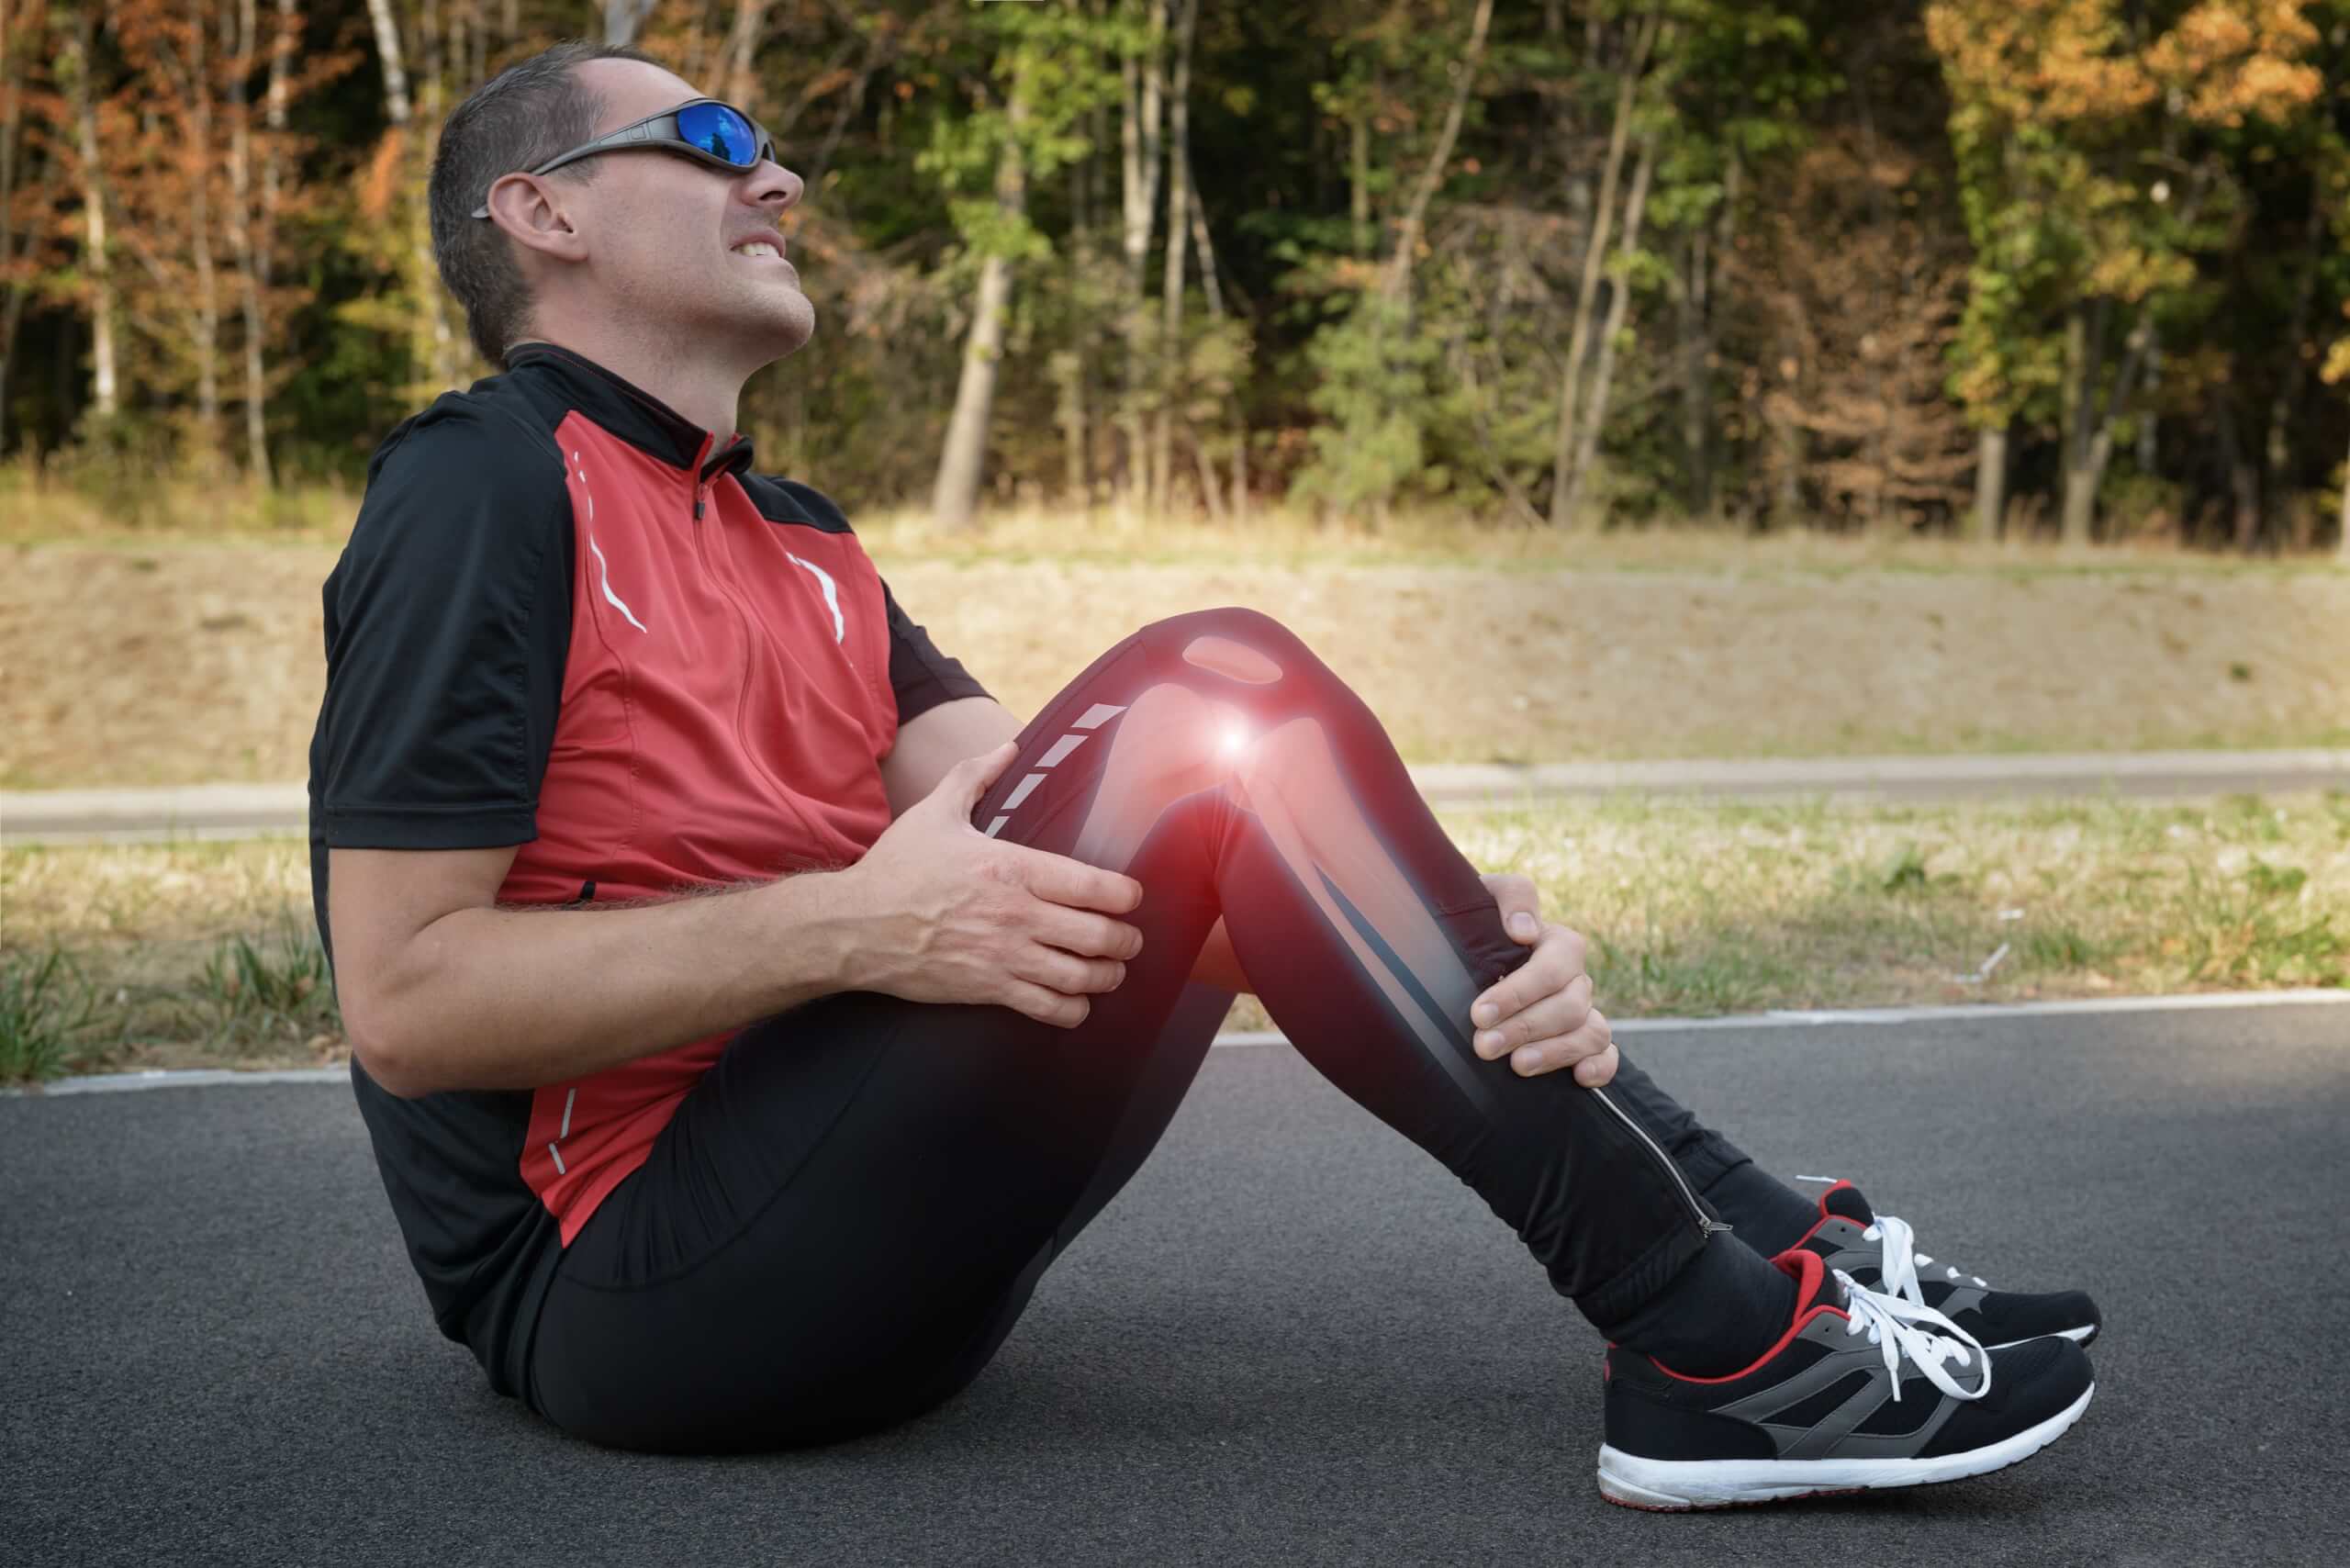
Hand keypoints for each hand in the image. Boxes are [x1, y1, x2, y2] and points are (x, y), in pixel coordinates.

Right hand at [837, 740, 1145, 1027]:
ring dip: (1107, 976)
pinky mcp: (988, 989)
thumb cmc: (898, 869)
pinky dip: (1073, 1010)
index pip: (1094, 886)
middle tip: (1129, 939)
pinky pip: (1049, 1009)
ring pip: (1081, 977)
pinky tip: (1076, 1002)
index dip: (1126, 895)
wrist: (854, 926)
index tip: (1131, 896)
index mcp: (1012, 867)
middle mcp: (1016, 915)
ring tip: (1111, 970)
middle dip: (1126, 940)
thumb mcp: (936, 812)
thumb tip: (1009, 747)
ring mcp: (1004, 956)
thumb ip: (976, 775)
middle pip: (1100, 935)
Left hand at [1466, 872, 1617, 1085]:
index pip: (1553, 967)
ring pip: (1591, 1032)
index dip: (1519, 993)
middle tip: (1484, 1046)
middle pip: (1570, 1005)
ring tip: (1517, 1066)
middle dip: (1526, 1028)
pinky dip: (1601, 1067)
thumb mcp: (1486, 897)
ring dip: (1555, 1052)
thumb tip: (1525, 931)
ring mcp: (1583, 1011)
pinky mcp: (1584, 1041)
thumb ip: (1512, 897)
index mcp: (1556, 943)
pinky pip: (1607, 1054)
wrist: (1466, 959)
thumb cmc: (1477, 926)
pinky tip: (1579, 1078)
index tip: (1479, 1013)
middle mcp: (1575, 979)